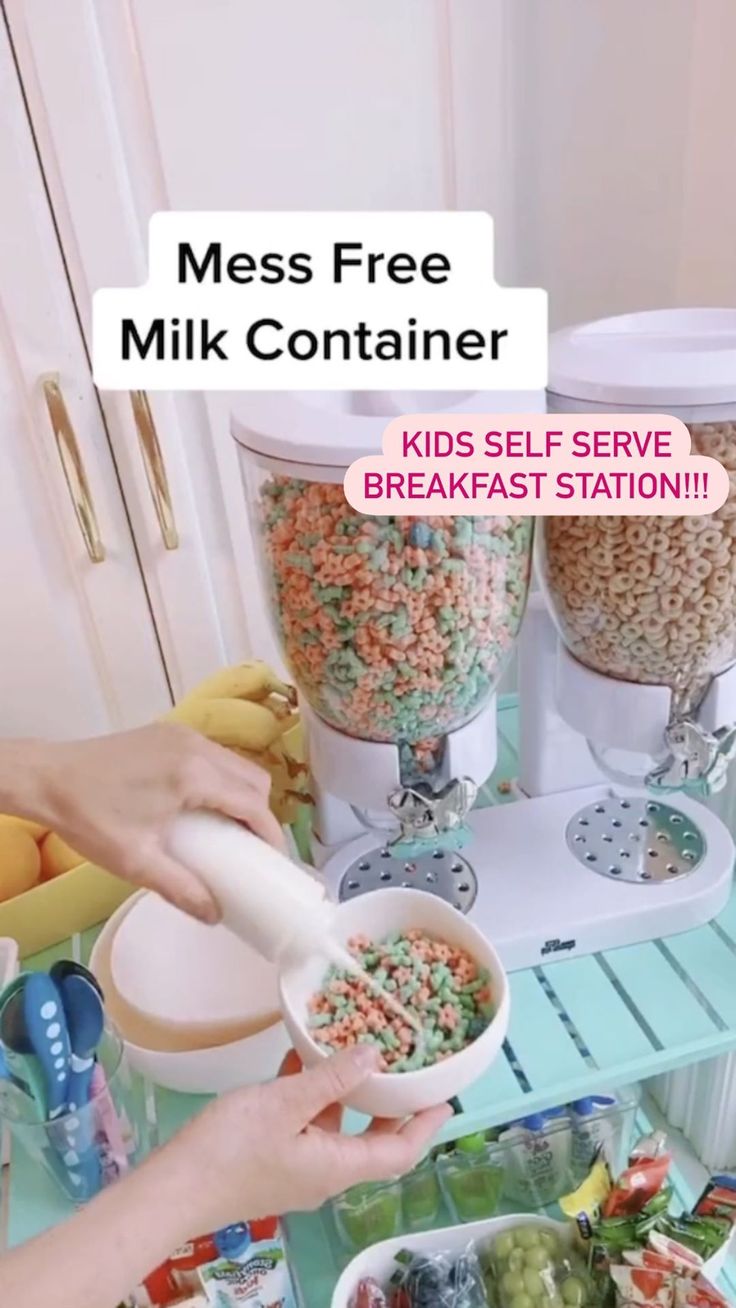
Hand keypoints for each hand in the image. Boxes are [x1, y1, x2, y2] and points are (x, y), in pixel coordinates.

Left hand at [30, 723, 284, 921]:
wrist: (46, 778)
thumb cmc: (89, 818)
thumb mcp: (136, 861)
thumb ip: (181, 888)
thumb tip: (214, 914)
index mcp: (194, 775)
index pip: (252, 803)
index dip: (270, 834)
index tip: (272, 862)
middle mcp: (196, 747)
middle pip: (253, 778)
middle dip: (260, 813)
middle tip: (249, 848)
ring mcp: (182, 735)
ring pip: (234, 763)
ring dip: (241, 794)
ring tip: (228, 830)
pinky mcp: (168, 733)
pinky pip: (212, 755)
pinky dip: (220, 779)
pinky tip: (202, 805)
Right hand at [164, 1046, 451, 1231]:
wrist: (173, 1189)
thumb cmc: (230, 1148)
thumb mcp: (284, 1103)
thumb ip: (331, 1078)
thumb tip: (375, 1055)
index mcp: (337, 1166)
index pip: (399, 1152)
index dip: (425, 1126)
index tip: (446, 1098)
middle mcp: (324, 1173)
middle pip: (372, 1140)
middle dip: (390, 1103)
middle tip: (405, 1062)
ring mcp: (297, 1168)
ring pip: (336, 1126)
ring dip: (346, 1090)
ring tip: (352, 1046)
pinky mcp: (273, 1160)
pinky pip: (305, 1124)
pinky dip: (311, 1093)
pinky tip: (301, 1057)